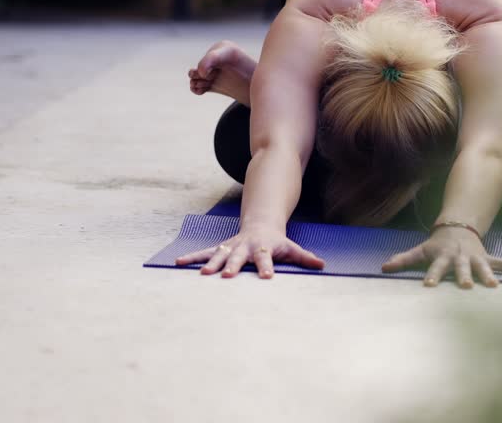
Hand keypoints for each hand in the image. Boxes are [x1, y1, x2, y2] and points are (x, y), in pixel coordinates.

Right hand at [175, 226, 324, 278]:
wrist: (261, 224)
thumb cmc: (278, 242)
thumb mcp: (292, 248)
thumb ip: (305, 257)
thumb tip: (322, 265)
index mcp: (263, 248)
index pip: (266, 258)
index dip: (266, 267)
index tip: (267, 277)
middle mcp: (245, 246)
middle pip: (239, 257)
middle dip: (233, 266)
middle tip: (228, 276)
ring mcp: (231, 246)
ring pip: (219, 255)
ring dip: (210, 264)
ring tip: (202, 275)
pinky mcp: (221, 248)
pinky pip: (205, 253)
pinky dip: (193, 258)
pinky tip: (179, 263)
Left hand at [381, 226, 501, 288]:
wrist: (457, 228)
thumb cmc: (436, 245)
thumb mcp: (420, 251)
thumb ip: (403, 259)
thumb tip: (383, 267)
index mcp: (444, 257)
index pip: (436, 268)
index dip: (433, 276)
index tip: (429, 286)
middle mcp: (461, 258)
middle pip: (462, 268)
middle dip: (464, 276)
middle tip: (466, 286)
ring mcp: (476, 258)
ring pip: (484, 267)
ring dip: (490, 275)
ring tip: (496, 286)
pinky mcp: (488, 258)